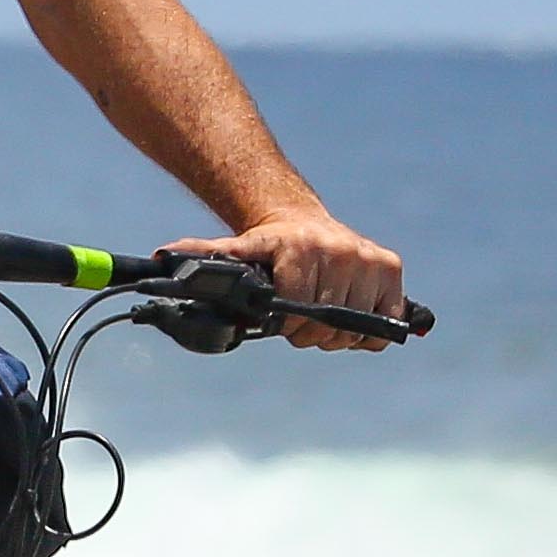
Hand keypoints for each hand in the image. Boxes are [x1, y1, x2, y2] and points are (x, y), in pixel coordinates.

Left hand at [170, 202, 403, 350]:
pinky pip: (385, 324)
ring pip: (356, 327)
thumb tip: (166, 256)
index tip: (280, 321)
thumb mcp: (239, 250)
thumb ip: (207, 255)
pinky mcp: (391, 268)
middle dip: (309, 332)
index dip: (287, 325)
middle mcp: (340, 249)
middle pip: (327, 323)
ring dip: (337, 334)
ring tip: (321, 315)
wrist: (303, 222)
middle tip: (299, 320)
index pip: (298, 311)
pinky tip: (348, 313)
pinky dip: (368, 330)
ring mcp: (368, 259)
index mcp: (300, 248)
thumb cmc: (269, 247)